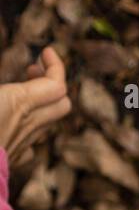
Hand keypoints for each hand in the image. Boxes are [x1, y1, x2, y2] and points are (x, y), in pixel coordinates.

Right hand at [0, 45, 70, 166]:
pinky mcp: (14, 158)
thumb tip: (7, 88)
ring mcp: (24, 144)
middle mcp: (29, 124)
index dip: (56, 65)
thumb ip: (4, 89)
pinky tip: (13, 120)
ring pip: (47, 122)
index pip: (58, 85)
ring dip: (40, 103)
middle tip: (33, 70)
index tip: (46, 51)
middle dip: (52, 83)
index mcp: (21, 103)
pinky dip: (29, 126)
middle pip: (62, 104)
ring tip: (21, 91)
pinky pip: (32, 142)